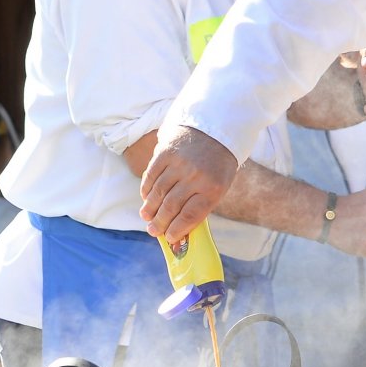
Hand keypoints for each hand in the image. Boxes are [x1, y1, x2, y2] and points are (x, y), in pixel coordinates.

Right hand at [140, 125, 237, 241]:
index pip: (190, 216)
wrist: (215, 128)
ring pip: (158, 193)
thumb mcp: (219, 185)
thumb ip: (201, 204)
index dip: (177, 230)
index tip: (169, 238)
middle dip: (160, 222)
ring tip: (146, 217)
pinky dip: (146, 189)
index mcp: (213, 188)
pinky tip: (146, 198)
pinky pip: (152, 176)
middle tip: (153, 231)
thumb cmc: (218, 164)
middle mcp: (195, 176)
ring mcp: (179, 164)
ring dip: (150, 208)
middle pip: (171, 206)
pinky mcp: (166, 152)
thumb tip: (178, 227)